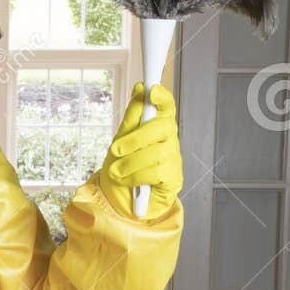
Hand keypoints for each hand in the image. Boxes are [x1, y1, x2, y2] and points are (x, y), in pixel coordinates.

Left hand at [97, 83, 182, 219]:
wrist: (120, 201)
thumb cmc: (123, 168)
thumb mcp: (120, 140)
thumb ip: (131, 117)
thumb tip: (139, 89)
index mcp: (158, 126)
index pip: (166, 107)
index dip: (162, 97)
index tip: (152, 90)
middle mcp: (170, 140)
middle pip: (162, 128)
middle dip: (135, 138)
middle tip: (115, 150)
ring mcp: (174, 159)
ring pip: (156, 153)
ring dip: (130, 163)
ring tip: (116, 171)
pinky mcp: (174, 179)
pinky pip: (155, 173)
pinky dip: (135, 177)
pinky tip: (127, 181)